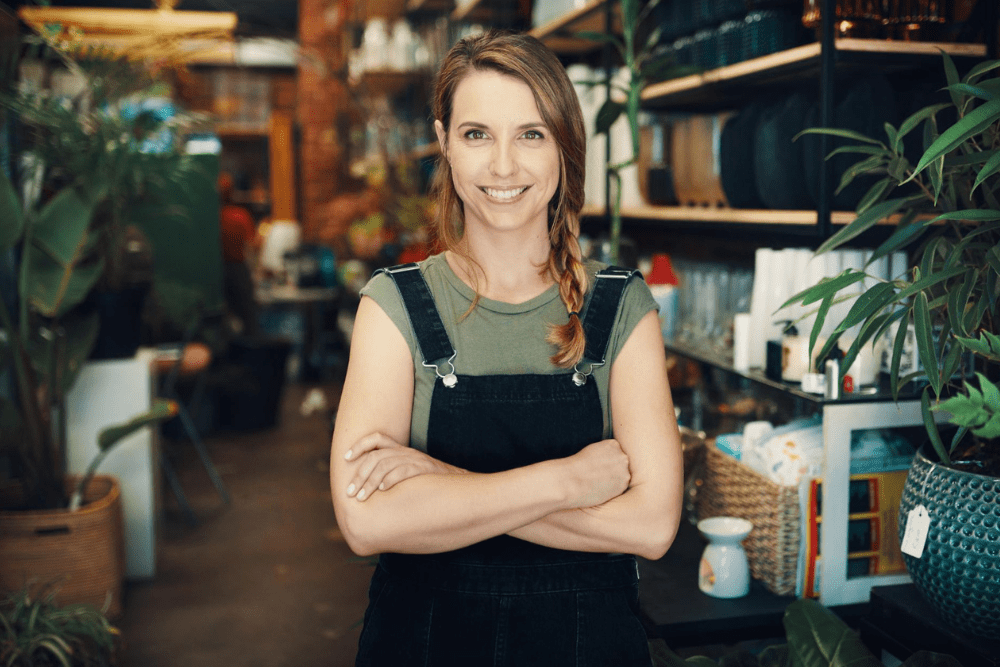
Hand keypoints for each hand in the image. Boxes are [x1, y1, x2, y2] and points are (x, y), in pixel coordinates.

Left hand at [344, 432, 464, 500]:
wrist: (459, 484)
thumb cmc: (430, 482)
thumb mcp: (409, 471)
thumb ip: (391, 473)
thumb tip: (369, 487)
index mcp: (401, 450)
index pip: (376, 438)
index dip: (359, 445)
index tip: (345, 458)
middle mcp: (406, 452)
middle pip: (376, 457)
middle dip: (359, 475)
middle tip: (350, 492)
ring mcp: (415, 460)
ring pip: (385, 464)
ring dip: (370, 482)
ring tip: (361, 498)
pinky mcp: (424, 469)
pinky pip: (403, 471)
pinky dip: (391, 480)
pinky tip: (383, 490)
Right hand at [561, 439, 630, 508]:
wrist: (571, 482)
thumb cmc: (576, 467)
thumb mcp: (590, 450)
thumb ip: (602, 453)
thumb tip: (606, 461)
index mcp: (613, 444)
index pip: (616, 451)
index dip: (606, 460)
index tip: (598, 465)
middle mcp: (622, 456)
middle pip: (621, 463)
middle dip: (613, 469)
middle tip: (599, 475)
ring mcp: (625, 471)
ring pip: (622, 476)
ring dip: (614, 479)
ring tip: (598, 483)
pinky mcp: (623, 486)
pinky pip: (620, 487)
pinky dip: (612, 489)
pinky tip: (601, 489)